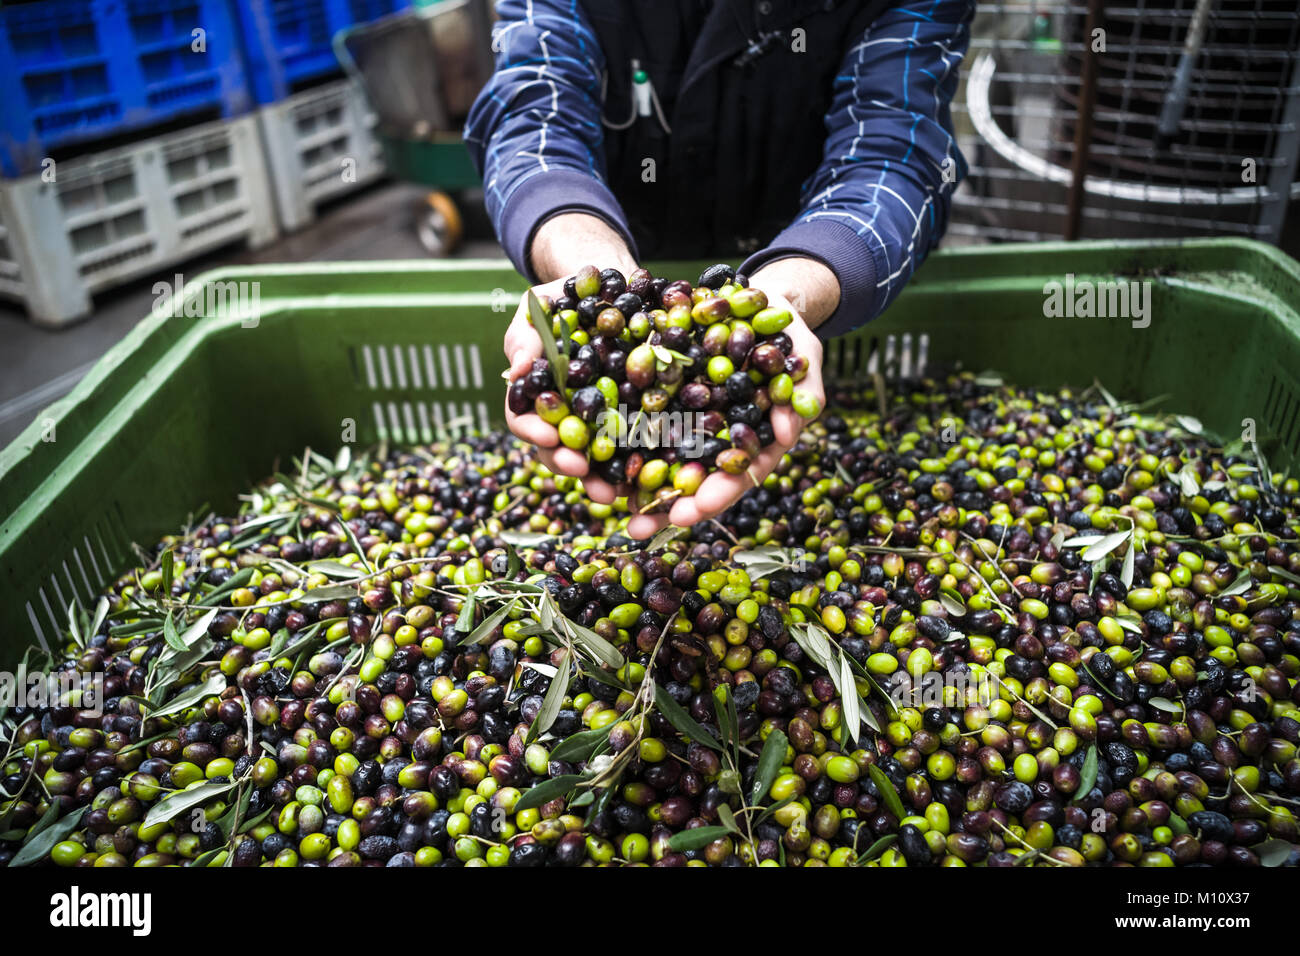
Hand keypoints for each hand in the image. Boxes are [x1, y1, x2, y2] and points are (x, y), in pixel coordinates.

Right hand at [503, 212, 636, 497]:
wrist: (605, 287)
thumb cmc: (563, 299)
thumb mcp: (537, 308)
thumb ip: (524, 336)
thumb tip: (517, 368)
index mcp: (535, 392)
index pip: (522, 418)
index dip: (532, 431)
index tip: (548, 435)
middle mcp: (562, 413)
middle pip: (555, 448)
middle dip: (565, 463)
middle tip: (579, 469)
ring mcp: (595, 420)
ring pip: (591, 457)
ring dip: (598, 479)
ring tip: (609, 492)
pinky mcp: (629, 418)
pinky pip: (630, 446)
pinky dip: (636, 465)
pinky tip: (646, 479)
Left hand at [621, 289, 825, 538]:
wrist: (753, 299)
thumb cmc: (785, 331)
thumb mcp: (802, 356)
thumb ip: (802, 392)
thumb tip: (788, 431)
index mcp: (756, 438)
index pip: (737, 475)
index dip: (715, 495)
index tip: (691, 512)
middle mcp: (719, 437)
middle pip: (694, 479)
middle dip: (667, 506)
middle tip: (639, 527)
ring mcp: (690, 419)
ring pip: (663, 458)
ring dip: (636, 485)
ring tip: (609, 507)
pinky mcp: (664, 397)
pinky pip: (639, 420)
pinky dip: (618, 441)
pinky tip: (593, 457)